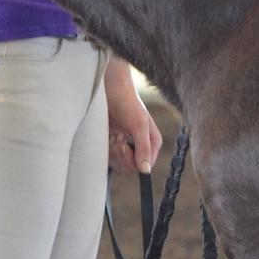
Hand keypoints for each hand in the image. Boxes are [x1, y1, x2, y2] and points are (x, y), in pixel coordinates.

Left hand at [104, 56, 162, 175]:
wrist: (108, 89)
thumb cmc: (128, 102)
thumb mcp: (139, 125)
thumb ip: (144, 148)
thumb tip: (145, 170)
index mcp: (152, 142)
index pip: (146, 165)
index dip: (136, 162)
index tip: (126, 148)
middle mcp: (139, 145)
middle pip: (132, 167)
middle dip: (124, 158)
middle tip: (119, 144)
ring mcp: (125, 144)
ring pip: (120, 164)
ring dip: (115, 155)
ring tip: (114, 138)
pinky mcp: (111, 143)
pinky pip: (110, 158)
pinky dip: (107, 152)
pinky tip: (108, 138)